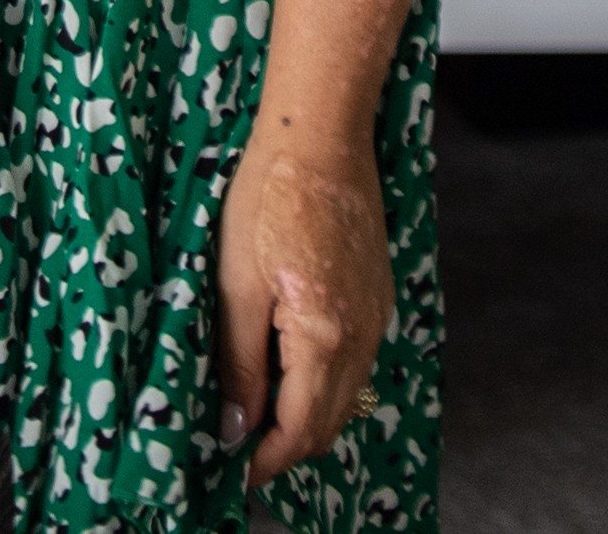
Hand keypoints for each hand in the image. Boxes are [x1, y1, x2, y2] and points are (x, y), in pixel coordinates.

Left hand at [211, 130, 389, 483]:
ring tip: (254, 410)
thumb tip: (236, 426)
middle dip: (283, 446)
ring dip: (302, 416)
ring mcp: (375, 318)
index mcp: (325, 337)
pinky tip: (286, 367)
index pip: (298, 430)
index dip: (264, 460)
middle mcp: (362, 337)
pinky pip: (353, 363)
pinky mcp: (376, 298)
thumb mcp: (236, 284)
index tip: (231, 470)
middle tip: (235, 445)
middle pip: (326, 423)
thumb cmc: (269, 197)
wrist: (320, 137)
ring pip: (343, 397)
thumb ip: (240, 362)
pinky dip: (321, 382)